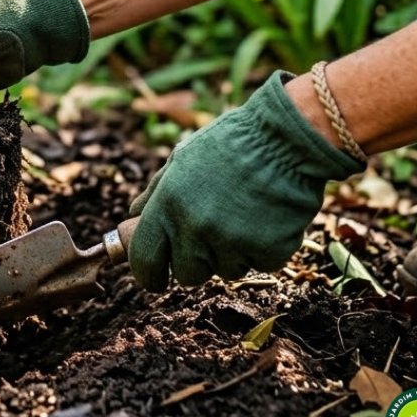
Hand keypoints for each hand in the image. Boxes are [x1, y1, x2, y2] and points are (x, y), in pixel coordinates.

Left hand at [127, 71, 363, 290]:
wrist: (284, 138)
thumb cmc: (229, 144)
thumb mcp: (180, 159)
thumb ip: (154, 194)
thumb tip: (132, 219)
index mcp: (168, 204)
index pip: (144, 260)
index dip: (147, 273)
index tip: (154, 278)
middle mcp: (196, 228)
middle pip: (186, 274)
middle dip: (194, 261)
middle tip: (209, 234)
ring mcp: (233, 243)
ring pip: (224, 271)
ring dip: (230, 252)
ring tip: (242, 213)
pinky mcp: (269, 252)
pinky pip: (258, 265)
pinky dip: (261, 248)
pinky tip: (265, 217)